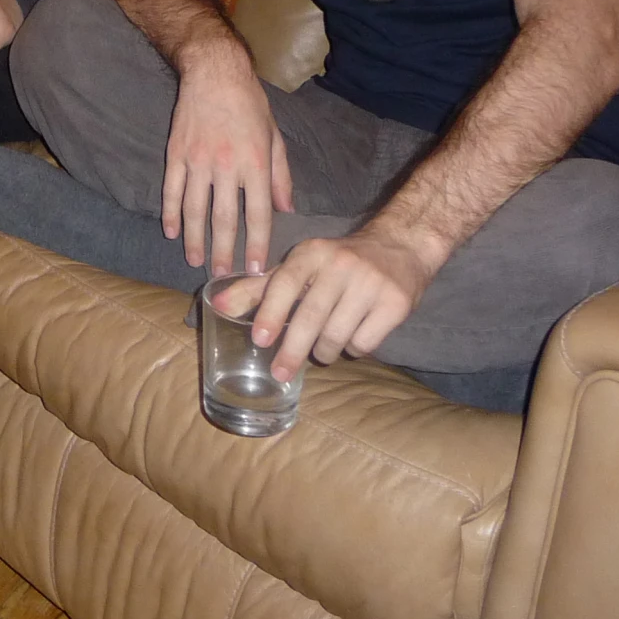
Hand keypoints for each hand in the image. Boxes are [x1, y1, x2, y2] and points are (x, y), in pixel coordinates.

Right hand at [163, 52, 291, 276]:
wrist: (214, 72)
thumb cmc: (250, 104)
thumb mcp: (275, 137)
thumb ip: (281, 176)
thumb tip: (286, 210)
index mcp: (256, 163)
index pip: (257, 214)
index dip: (257, 244)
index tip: (255, 269)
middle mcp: (227, 165)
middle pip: (223, 218)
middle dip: (223, 251)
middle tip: (221, 275)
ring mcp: (198, 160)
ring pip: (195, 209)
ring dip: (195, 238)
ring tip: (196, 260)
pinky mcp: (176, 153)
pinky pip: (172, 190)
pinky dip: (171, 213)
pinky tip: (172, 231)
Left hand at [235, 227, 436, 381]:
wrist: (401, 246)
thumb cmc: (337, 262)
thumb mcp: (298, 267)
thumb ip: (259, 288)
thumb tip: (218, 305)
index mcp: (311, 253)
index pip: (285, 283)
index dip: (270, 312)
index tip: (259, 339)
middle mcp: (340, 265)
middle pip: (310, 317)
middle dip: (292, 351)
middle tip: (280, 372)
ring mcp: (370, 284)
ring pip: (337, 336)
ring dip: (324, 351)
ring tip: (321, 349)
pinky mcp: (395, 304)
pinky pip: (365, 342)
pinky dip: (354, 348)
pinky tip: (352, 337)